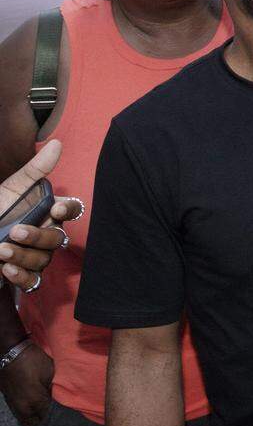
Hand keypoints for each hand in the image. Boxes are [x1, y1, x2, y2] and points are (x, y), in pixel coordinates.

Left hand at [0, 141, 83, 291]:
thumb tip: (57, 144)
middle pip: (56, 239)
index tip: (57, 207)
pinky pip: (32, 281)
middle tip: (17, 231)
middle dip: (38, 236)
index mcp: (47, 212)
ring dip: (23, 256)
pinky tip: (6, 269)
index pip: (71, 211)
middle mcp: (45, 235)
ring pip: (43, 260)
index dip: (69, 210)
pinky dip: (21, 276)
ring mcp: (35, 256)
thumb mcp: (11, 188)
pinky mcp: (22, 274)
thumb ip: (35, 170)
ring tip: (1, 251)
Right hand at [0, 341, 52, 425]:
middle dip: (41, 423)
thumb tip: (51, 399)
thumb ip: (50, 389)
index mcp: (36, 400)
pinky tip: (29, 416)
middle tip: (50, 425)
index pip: (45, 416)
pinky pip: (17, 412)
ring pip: (23, 418)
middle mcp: (23, 406)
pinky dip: (24, 415)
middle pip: (33, 420)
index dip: (51, 419)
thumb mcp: (49, 373)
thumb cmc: (33, 361)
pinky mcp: (8, 398)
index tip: (59, 421)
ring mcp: (14, 403)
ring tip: (39, 424)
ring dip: (31, 421)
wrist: (11, 353)